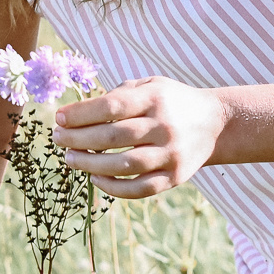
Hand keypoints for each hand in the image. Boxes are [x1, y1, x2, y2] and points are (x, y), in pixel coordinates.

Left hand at [51, 76, 225, 197]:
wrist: (215, 124)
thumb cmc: (172, 102)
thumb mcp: (151, 85)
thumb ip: (119, 94)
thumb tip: (79, 112)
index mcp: (155, 98)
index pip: (111, 107)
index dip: (81, 114)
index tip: (59, 118)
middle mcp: (164, 126)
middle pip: (113, 136)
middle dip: (78, 139)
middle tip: (58, 139)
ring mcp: (171, 154)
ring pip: (124, 165)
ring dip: (90, 164)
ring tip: (70, 159)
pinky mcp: (175, 177)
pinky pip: (139, 189)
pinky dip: (113, 187)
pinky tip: (95, 178)